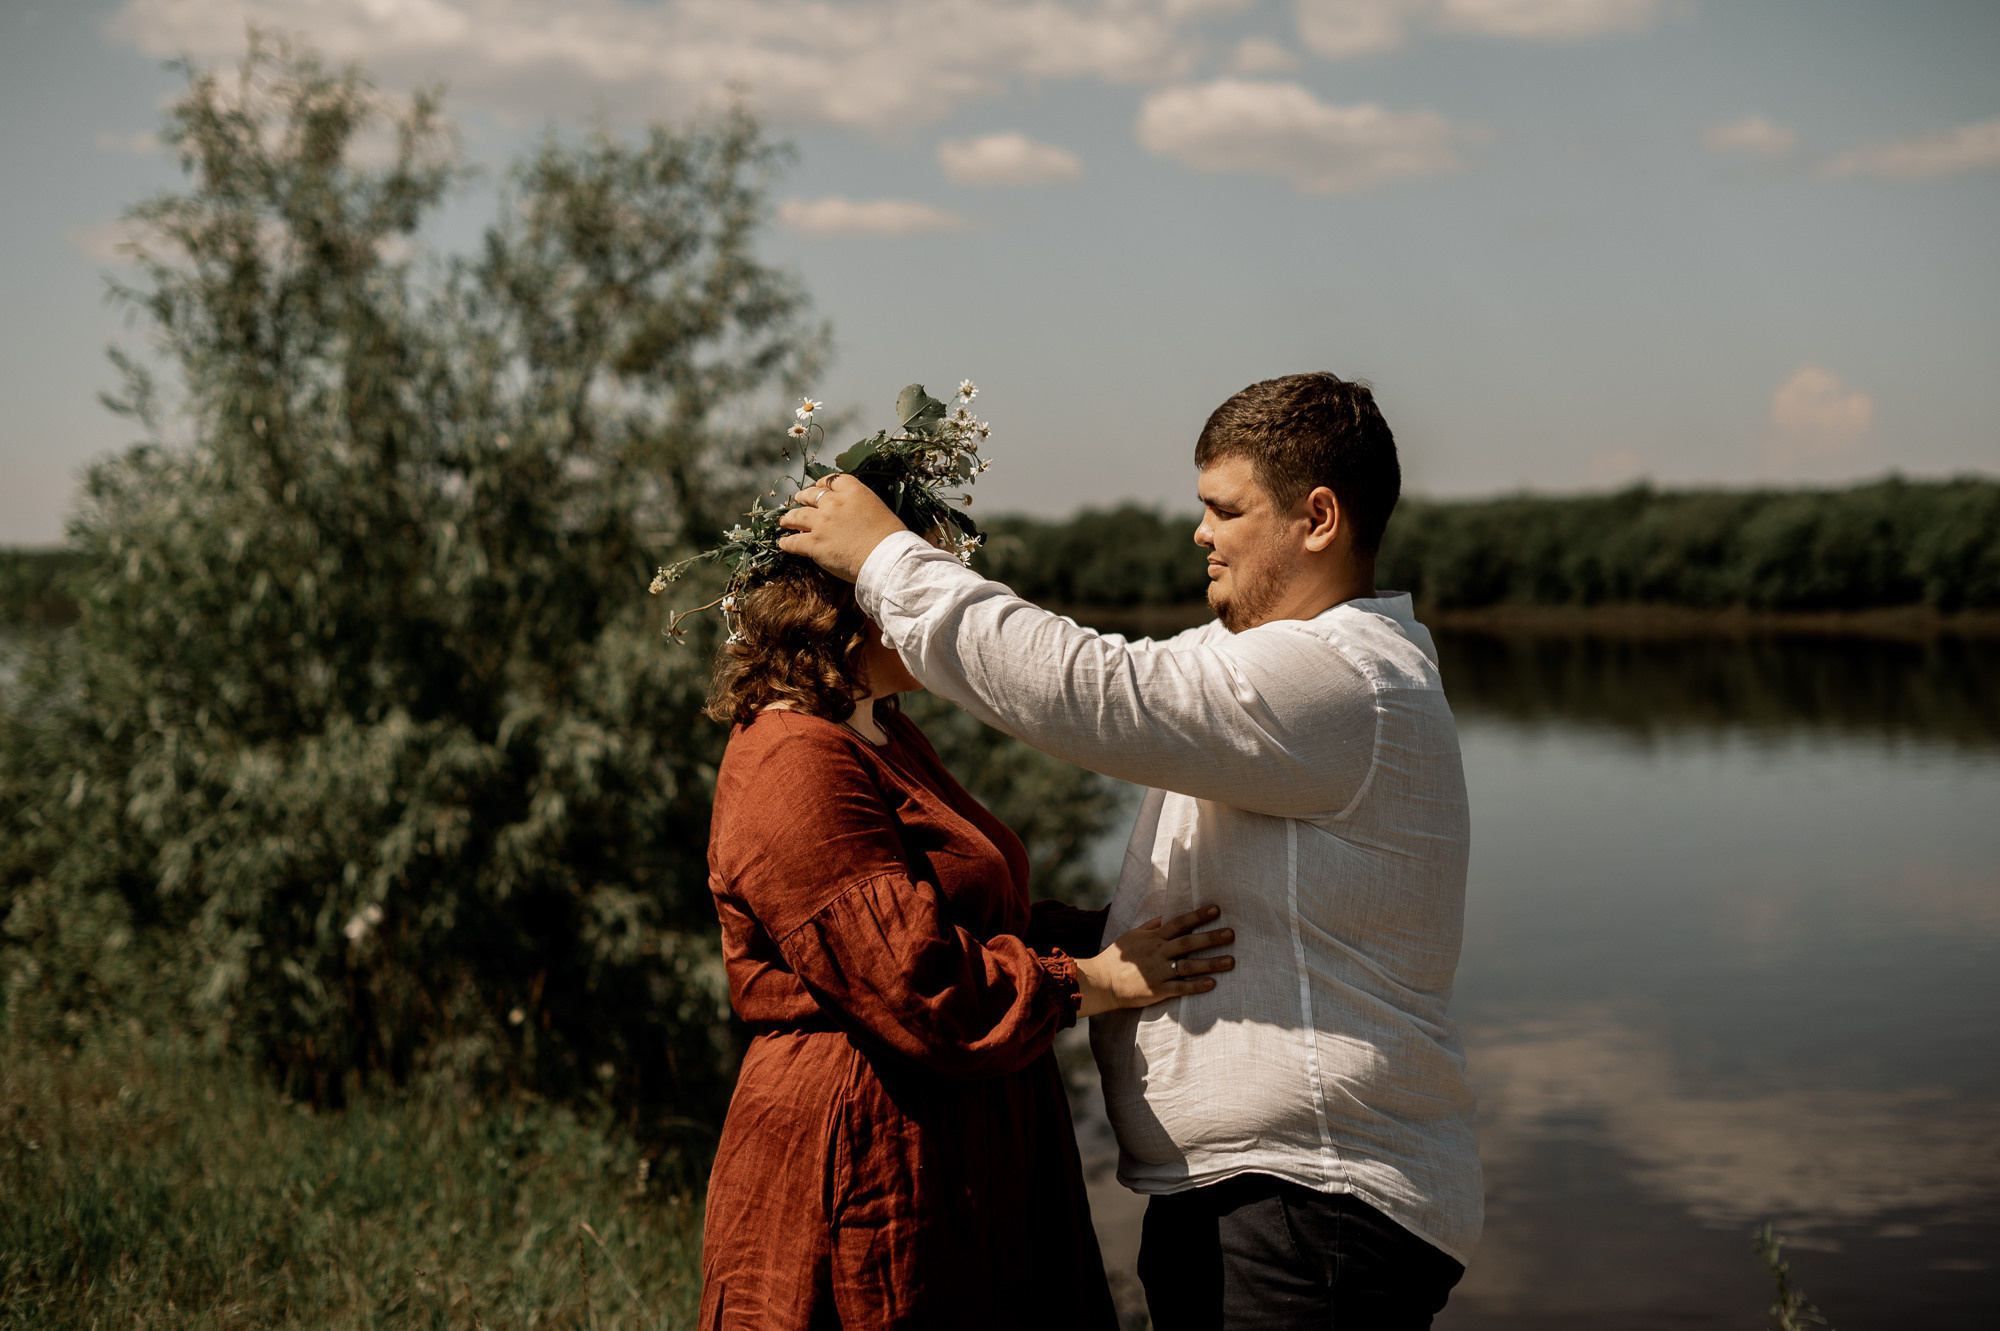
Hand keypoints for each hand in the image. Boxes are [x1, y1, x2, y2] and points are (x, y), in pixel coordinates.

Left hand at [775, 474, 908, 582]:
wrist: (887, 559)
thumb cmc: (892, 539)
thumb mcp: (879, 511)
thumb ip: (862, 507)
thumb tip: (856, 516)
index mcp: (854, 492)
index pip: (833, 480)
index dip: (823, 483)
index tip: (819, 486)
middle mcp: (834, 503)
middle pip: (812, 495)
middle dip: (803, 497)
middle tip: (798, 499)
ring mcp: (822, 523)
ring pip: (798, 516)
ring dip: (789, 518)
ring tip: (784, 521)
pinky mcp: (814, 544)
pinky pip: (794, 541)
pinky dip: (787, 543)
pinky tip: (783, 544)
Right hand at [1074, 905, 1233, 1018]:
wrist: (1101, 982)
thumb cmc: (1117, 957)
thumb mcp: (1133, 935)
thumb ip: (1152, 925)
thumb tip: (1169, 914)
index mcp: (1153, 937)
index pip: (1179, 923)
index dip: (1198, 916)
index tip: (1216, 910)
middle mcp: (1158, 952)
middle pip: (1188, 943)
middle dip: (1211, 938)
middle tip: (1231, 934)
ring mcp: (1158, 972)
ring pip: (1189, 966)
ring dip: (1211, 963)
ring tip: (1231, 961)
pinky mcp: (1157, 990)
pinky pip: (1180, 988)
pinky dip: (1196, 986)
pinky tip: (1212, 984)